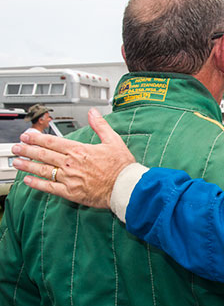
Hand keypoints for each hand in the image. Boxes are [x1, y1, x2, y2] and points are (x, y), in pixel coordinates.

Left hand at [11, 108, 135, 207]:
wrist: (125, 187)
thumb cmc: (121, 166)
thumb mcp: (113, 141)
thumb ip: (100, 126)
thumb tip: (93, 112)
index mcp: (79, 150)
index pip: (52, 141)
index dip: (37, 137)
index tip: (27, 135)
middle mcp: (70, 163)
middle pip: (43, 154)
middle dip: (27, 150)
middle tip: (16, 147)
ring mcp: (69, 178)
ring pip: (43, 170)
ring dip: (28, 165)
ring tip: (17, 162)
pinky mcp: (70, 192)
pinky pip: (49, 187)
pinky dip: (37, 184)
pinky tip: (28, 181)